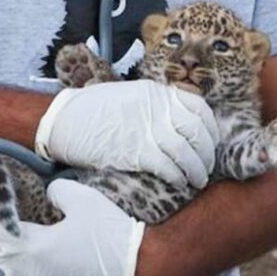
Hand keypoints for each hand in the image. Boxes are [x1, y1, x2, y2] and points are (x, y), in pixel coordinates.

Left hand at [0, 179, 145, 275]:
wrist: (138, 267)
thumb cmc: (109, 232)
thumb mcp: (82, 198)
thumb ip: (56, 190)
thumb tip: (48, 195)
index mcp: (32, 249)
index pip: (0, 233)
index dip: (6, 219)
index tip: (16, 214)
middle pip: (3, 260)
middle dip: (10, 243)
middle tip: (26, 232)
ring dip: (19, 269)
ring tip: (34, 256)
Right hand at [35, 80, 218, 188]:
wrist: (65, 120)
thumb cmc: (94, 110)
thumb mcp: (131, 96)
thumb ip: (155, 106)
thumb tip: (177, 124)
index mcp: (157, 93)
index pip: (199, 108)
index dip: (210, 128)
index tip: (211, 142)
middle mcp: (157, 109)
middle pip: (197, 132)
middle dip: (207, 153)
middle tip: (207, 167)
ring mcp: (148, 130)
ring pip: (186, 152)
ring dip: (196, 170)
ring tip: (197, 181)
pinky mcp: (137, 152)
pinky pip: (168, 167)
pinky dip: (177, 177)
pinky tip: (179, 182)